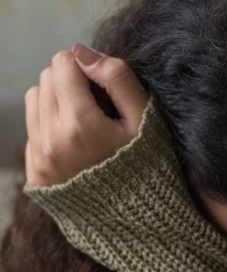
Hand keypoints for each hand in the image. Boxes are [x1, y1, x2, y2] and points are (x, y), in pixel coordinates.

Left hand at [24, 45, 148, 187]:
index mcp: (80, 124)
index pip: (62, 65)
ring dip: (56, 99)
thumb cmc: (149, 166)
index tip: (103, 82)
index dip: (84, 65)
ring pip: (34, 100)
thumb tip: (82, 51)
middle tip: (98, 101)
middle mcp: (52, 140)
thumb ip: (117, 79)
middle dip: (69, 80)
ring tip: (86, 118)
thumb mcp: (145, 120)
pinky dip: (50, 125)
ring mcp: (40, 158)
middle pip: (45, 79)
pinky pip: (32, 129)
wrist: (140, 219)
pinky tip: (77, 140)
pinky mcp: (35, 172)